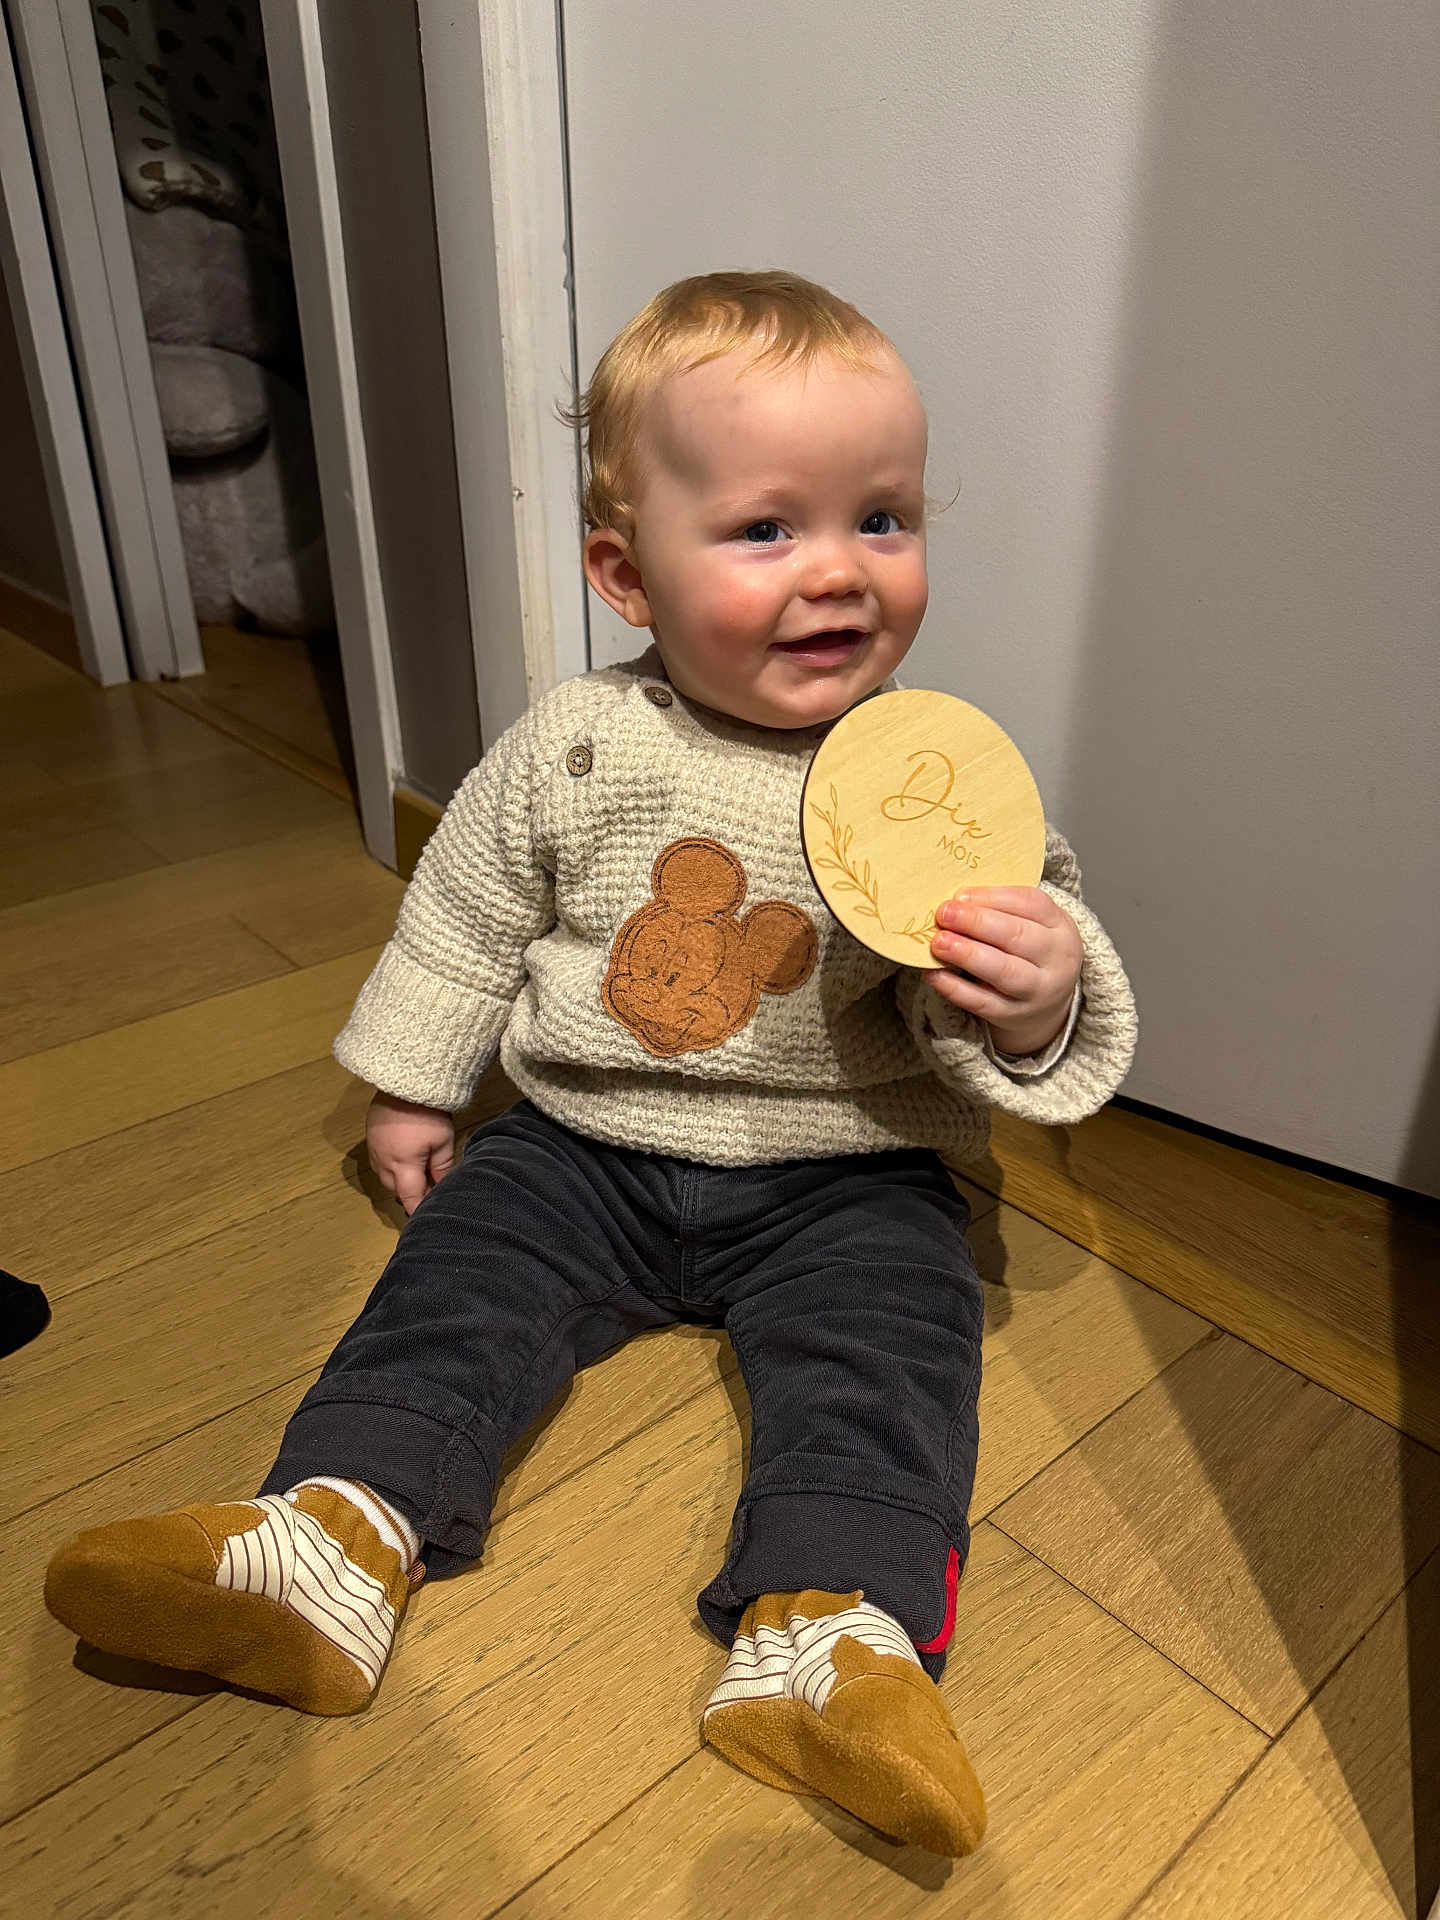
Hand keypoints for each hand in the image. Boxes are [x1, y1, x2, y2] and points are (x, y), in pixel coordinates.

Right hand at [366, 1092, 455, 1214]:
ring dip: (400, 1182)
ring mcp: (374, 1149)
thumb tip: (442, 1188)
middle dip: (410, 1196)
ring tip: (419, 1179)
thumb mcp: (443, 1142)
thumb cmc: (427, 1112)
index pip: (410, 1198)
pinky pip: (380, 1162)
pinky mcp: (371, 1137)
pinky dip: (391, 1168)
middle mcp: (383, 1162)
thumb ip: (442, 1168)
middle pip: (396, 1190)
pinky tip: (405, 1161)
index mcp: (402, 1166)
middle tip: (429, 1195)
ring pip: (386, 1177)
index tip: (426, 1219)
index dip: (418, 1210)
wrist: (405, 1081)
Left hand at [928, 886, 1082, 1056]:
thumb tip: (955, 901)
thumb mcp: (1031, 925)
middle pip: (1018, 936)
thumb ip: (1000, 910)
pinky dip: (955, 988)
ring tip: (939, 942)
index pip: (1031, 904)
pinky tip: (934, 974)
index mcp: (1060, 927)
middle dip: (977, 922)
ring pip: (1004, 971)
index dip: (994, 897)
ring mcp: (1037, 991)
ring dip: (968, 954)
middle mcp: (1055, 959)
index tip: (960, 895)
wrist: (1048, 1002)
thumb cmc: (1030, 951)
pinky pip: (982, 1002)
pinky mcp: (1012, 1015)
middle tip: (945, 914)